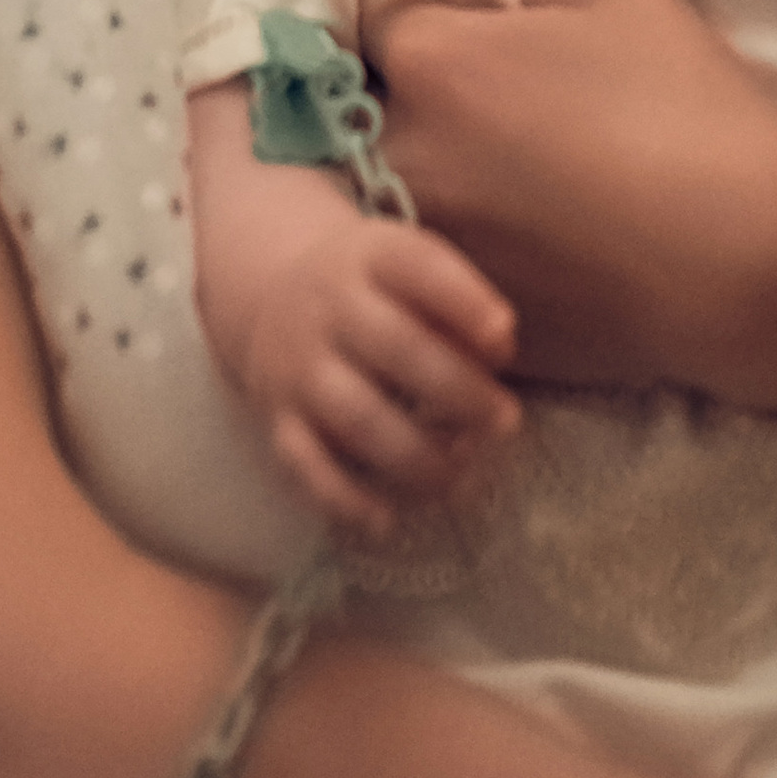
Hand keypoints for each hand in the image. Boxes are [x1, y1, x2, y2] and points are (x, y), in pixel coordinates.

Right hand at [238, 213, 518, 539]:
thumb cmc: (372, 285)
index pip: (417, 265)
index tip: (505, 335)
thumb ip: (457, 299)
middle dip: (458, 392)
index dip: (463, 300)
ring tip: (463, 472)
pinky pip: (307, 466)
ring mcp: (299, 366)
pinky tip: (388, 520)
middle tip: (506, 421)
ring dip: (417, 454)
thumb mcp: (407, 264)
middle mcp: (329, 309)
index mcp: (371, 257)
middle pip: (395, 348)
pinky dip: (345, 500)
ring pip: (357, 417)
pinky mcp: (278, 419)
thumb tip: (499, 350)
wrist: (269, 290)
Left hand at [368, 0, 776, 394]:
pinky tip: (552, 240)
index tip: (481, 28)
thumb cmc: (692, 107)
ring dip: (450, 174)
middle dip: (432, 97)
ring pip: (408, 187)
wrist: (757, 258)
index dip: (433, 13)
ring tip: (535, 182)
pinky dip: (481, 243)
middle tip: (514, 107)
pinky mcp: (458, 312)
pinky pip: (445, 258)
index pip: (381, 14)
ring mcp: (428, 245)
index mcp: (434, 61)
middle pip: (383, 106)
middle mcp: (404, 154)